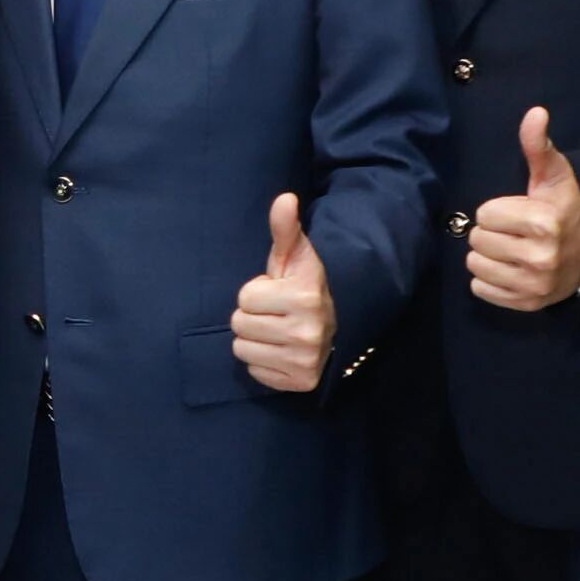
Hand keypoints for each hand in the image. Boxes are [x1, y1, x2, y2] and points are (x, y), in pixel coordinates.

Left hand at [230, 191, 334, 391]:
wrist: (339, 323)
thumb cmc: (307, 285)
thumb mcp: (296, 255)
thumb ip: (285, 229)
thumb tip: (284, 199)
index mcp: (304, 297)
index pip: (244, 299)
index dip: (256, 292)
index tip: (277, 292)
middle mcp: (307, 332)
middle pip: (239, 325)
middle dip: (253, 316)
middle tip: (275, 313)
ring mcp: (305, 360)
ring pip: (243, 350)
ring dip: (254, 339)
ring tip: (277, 330)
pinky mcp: (301, 382)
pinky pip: (255, 372)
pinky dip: (263, 362)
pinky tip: (281, 349)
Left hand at [466, 105, 579, 310]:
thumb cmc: (562, 209)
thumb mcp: (554, 176)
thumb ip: (538, 146)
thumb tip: (535, 112)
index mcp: (545, 223)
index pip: (484, 215)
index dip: (498, 210)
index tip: (519, 212)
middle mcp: (541, 258)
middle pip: (477, 240)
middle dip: (492, 232)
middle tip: (515, 232)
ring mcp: (533, 285)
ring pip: (475, 264)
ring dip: (488, 256)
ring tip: (512, 250)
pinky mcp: (525, 304)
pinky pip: (479, 289)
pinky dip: (489, 279)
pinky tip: (511, 269)